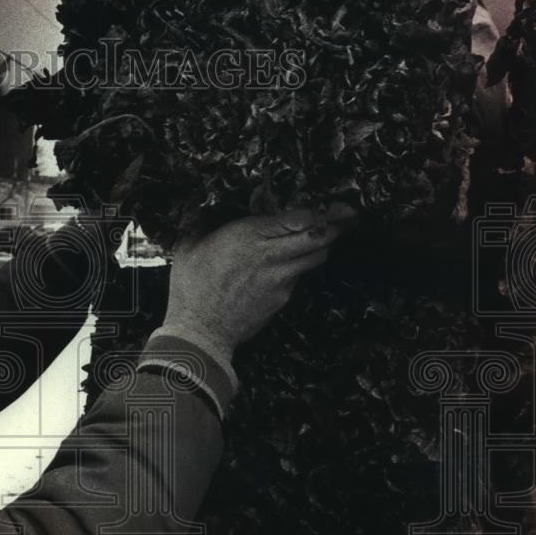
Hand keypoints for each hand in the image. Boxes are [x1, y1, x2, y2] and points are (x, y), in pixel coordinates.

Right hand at [159, 204, 356, 369]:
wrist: (200, 331)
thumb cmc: (190, 287)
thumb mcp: (189, 246)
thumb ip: (202, 224)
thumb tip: (203, 209)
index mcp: (248, 235)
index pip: (298, 218)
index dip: (319, 210)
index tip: (330, 204)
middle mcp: (270, 255)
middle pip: (318, 236)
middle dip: (336, 225)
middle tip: (346, 216)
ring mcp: (280, 279)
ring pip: (316, 257)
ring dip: (321, 246)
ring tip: (324, 236)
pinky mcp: (282, 299)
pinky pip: (299, 277)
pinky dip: (299, 268)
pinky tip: (291, 264)